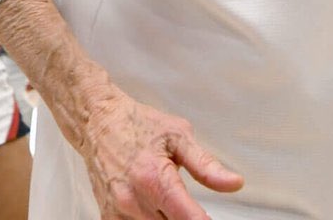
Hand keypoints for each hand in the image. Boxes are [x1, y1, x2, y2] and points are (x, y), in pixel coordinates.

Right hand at [80, 87, 242, 218]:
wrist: (99, 121)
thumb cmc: (137, 124)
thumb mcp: (178, 135)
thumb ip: (206, 165)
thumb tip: (233, 183)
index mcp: (154, 178)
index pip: (188, 219)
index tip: (209, 219)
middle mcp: (134, 201)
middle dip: (185, 219)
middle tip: (190, 206)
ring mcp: (118, 212)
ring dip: (166, 219)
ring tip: (170, 203)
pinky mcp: (109, 218)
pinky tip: (154, 208)